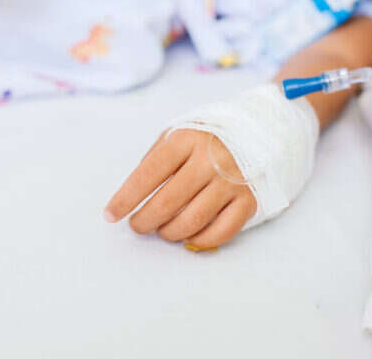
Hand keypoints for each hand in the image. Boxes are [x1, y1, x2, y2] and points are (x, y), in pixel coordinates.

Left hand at [104, 129, 256, 250]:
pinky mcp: (249, 200)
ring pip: (190, 222)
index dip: (125, 199)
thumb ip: (154, 159)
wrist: (260, 131)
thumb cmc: (207, 137)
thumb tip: (130, 195)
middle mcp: (210, 160)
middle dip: (143, 221)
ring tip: (162, 229)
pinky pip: (220, 233)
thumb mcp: (177, 134)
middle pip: (166, 203)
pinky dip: (198, 241)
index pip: (147, 175)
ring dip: (168, 232)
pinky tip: (188, 236)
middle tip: (137, 225)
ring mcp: (232, 181)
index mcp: (186, 139)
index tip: (111, 214)